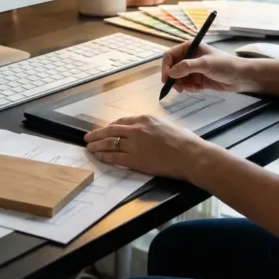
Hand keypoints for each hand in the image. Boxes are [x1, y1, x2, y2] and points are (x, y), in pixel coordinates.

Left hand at [84, 115, 207, 179]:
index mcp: (145, 119)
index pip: (122, 121)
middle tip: (88, 137)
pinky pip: (114, 157)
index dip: (111, 126)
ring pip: (109, 143)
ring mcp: (134, 144)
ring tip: (89, 147)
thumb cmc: (184, 141)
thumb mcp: (165, 125)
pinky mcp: (135, 159)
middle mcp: (137, 129)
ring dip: (97, 145)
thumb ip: (151, 127)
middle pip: (111, 130)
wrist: (190, 155)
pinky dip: (104, 156)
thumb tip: (145, 132)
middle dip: (97, 134)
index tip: (105, 130)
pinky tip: (98, 157)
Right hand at [161, 41, 255, 93]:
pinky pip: (187, 85)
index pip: (170, 55)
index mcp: (190, 48)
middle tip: (176, 87)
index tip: (166, 78)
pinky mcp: (198, 80)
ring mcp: (194, 70)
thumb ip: (187, 67)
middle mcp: (190, 58)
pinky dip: (189, 88)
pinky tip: (197, 89)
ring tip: (187, 89)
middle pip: (172, 68)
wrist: (242, 77)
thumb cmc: (225, 65)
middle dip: (172, 78)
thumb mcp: (205, 63)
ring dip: (180, 84)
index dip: (166, 66)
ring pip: (178, 78)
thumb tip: (170, 73)